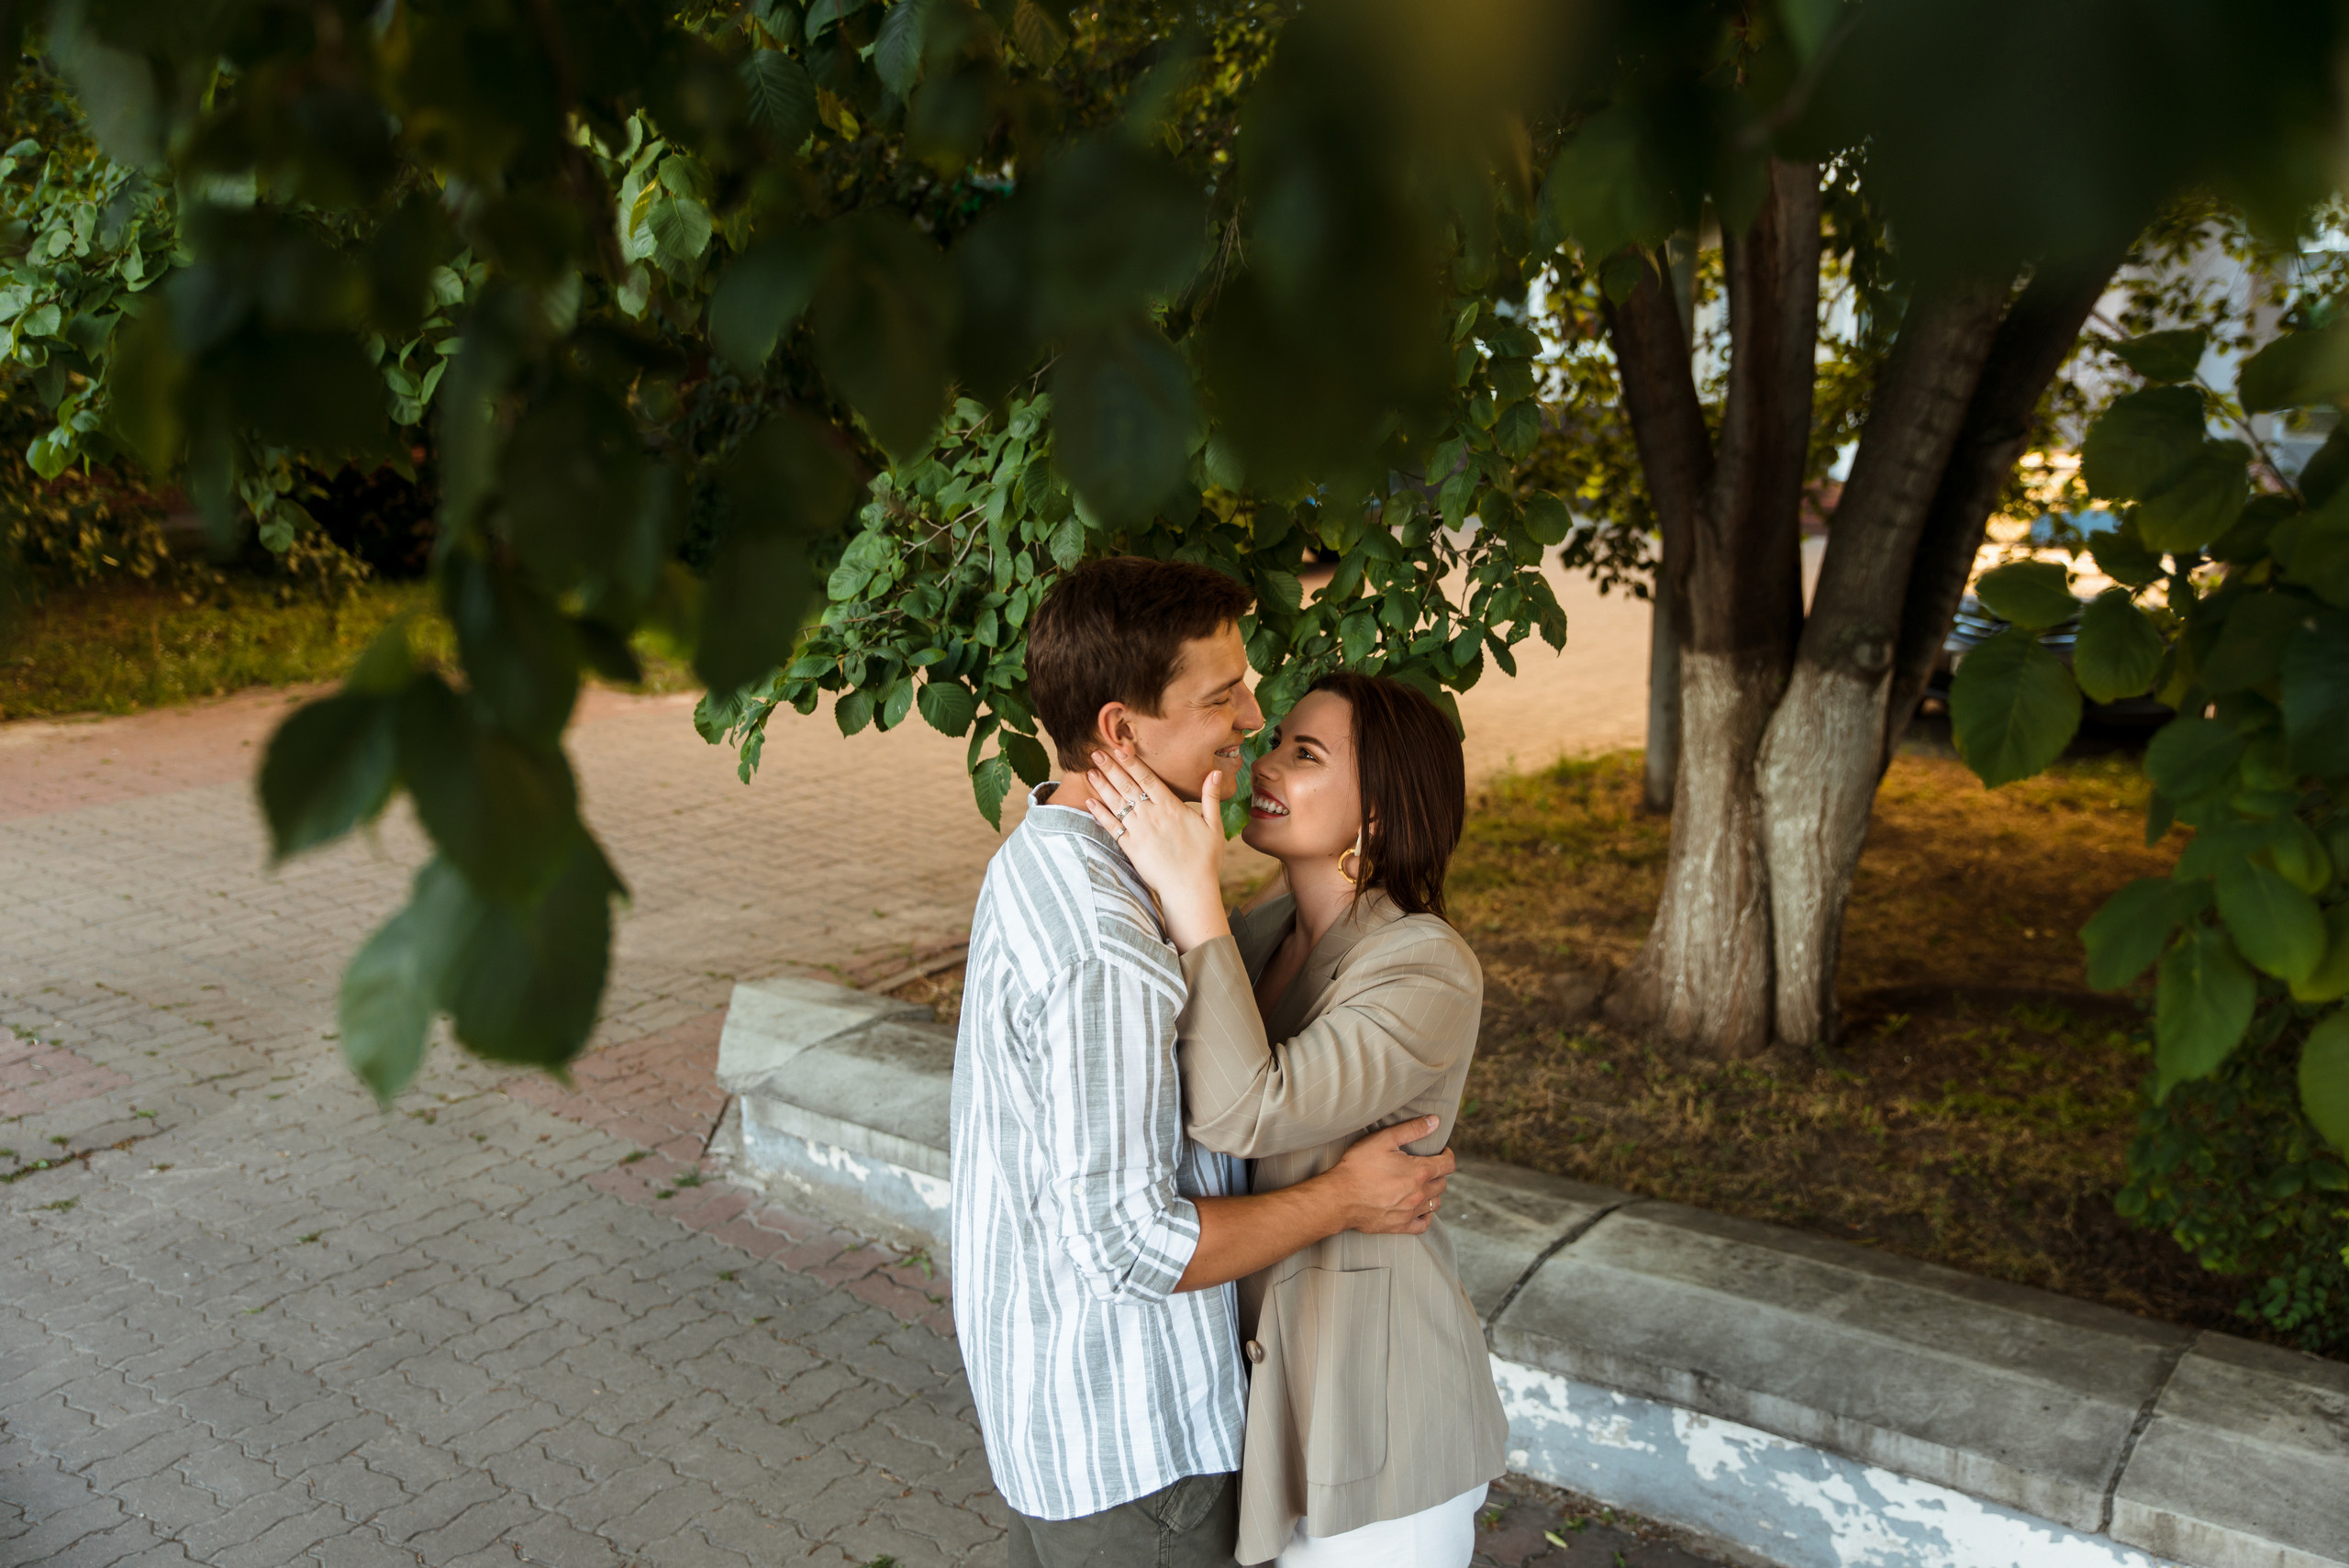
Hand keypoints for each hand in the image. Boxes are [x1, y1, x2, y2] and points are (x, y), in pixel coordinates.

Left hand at [1081, 749, 1231, 952]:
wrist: (1190, 889)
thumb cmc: (1205, 860)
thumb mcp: (1213, 826)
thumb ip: (1211, 798)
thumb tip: (1214, 771)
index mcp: (1172, 807)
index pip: (1148, 778)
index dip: (1132, 762)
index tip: (1119, 749)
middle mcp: (1153, 815)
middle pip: (1128, 786)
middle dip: (1111, 768)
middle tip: (1096, 753)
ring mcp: (1140, 831)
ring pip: (1117, 803)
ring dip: (1102, 786)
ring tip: (1090, 771)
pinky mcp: (1131, 848)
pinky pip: (1112, 827)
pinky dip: (1100, 814)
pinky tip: (1090, 802)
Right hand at [1326, 1117, 1452, 1234]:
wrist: (1339, 1197)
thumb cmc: (1358, 1166)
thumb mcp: (1384, 1139)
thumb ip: (1412, 1129)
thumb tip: (1435, 1121)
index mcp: (1419, 1172)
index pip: (1448, 1164)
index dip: (1447, 1155)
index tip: (1441, 1152)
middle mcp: (1419, 1194)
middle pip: (1443, 1184)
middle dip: (1438, 1173)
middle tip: (1425, 1166)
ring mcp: (1411, 1212)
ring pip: (1435, 1203)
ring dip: (1432, 1192)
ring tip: (1421, 1185)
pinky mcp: (1400, 1226)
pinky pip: (1424, 1224)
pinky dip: (1425, 1215)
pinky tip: (1418, 1208)